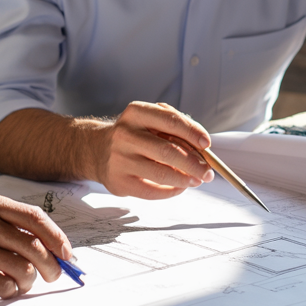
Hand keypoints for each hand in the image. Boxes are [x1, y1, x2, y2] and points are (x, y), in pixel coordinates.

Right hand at [0, 192, 71, 298]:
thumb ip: (6, 223)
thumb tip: (47, 245)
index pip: (36, 218)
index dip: (58, 237)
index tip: (67, 253)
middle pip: (35, 246)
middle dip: (51, 265)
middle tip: (52, 274)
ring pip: (23, 268)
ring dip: (29, 281)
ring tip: (22, 282)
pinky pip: (3, 285)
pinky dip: (10, 290)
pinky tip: (3, 287)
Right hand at [91, 102, 214, 199]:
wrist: (97, 150)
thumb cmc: (134, 135)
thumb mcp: (149, 120)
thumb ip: (175, 127)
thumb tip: (202, 149)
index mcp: (136, 113)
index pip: (171, 121)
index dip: (193, 133)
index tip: (207, 144)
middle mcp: (125, 134)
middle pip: (168, 151)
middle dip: (194, 164)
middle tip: (208, 172)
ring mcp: (120, 159)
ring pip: (162, 174)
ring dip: (185, 179)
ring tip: (197, 180)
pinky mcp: (118, 182)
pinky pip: (152, 192)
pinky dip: (171, 191)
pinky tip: (179, 187)